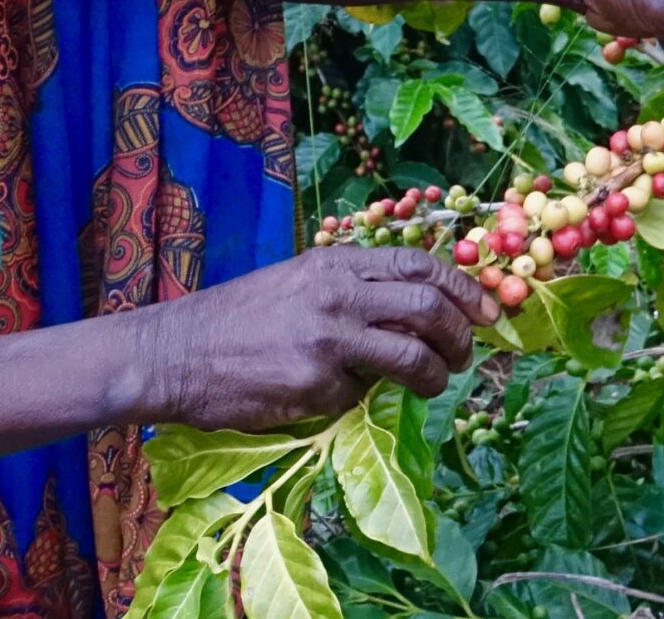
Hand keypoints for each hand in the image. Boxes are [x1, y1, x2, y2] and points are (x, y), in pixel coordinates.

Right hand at [137, 248, 497, 432]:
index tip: (488, 310)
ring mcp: (329, 338)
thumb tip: (412, 317)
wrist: (175, 353)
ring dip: (434, 376)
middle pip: (430, 306)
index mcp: (336, 262)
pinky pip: (359, 396)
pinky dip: (355, 400)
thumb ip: (352, 291)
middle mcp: (338, 293)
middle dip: (462, 335)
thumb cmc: (236, 319)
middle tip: (467, 355)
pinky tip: (329, 396)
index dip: (464, 287)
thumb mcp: (298, 282)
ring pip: (413, 355)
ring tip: (431, 385)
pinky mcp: (315, 383)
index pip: (420, 265)